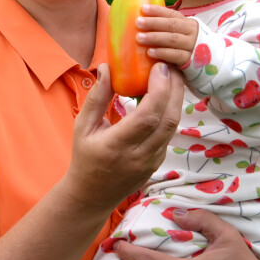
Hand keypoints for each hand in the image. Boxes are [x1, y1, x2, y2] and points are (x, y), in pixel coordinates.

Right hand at [61, 62, 184, 214]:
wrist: (92, 195)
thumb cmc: (84, 156)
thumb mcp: (82, 127)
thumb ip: (96, 98)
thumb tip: (106, 68)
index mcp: (117, 146)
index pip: (147, 116)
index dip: (158, 89)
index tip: (159, 67)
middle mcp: (139, 155)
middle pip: (168, 120)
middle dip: (174, 88)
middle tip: (170, 65)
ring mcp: (152, 161)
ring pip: (173, 126)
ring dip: (176, 99)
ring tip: (172, 76)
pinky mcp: (158, 162)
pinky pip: (169, 133)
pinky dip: (171, 111)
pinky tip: (166, 96)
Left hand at [137, 4, 198, 68]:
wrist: (202, 60)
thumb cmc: (182, 43)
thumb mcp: (178, 32)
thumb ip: (165, 25)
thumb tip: (142, 15)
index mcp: (187, 22)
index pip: (171, 14)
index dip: (157, 10)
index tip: (143, 8)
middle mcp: (191, 32)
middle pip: (171, 25)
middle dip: (153, 23)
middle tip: (138, 22)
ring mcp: (191, 45)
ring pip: (172, 39)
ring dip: (155, 37)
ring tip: (139, 38)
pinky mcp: (188, 59)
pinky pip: (174, 55)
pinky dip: (162, 53)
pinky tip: (149, 52)